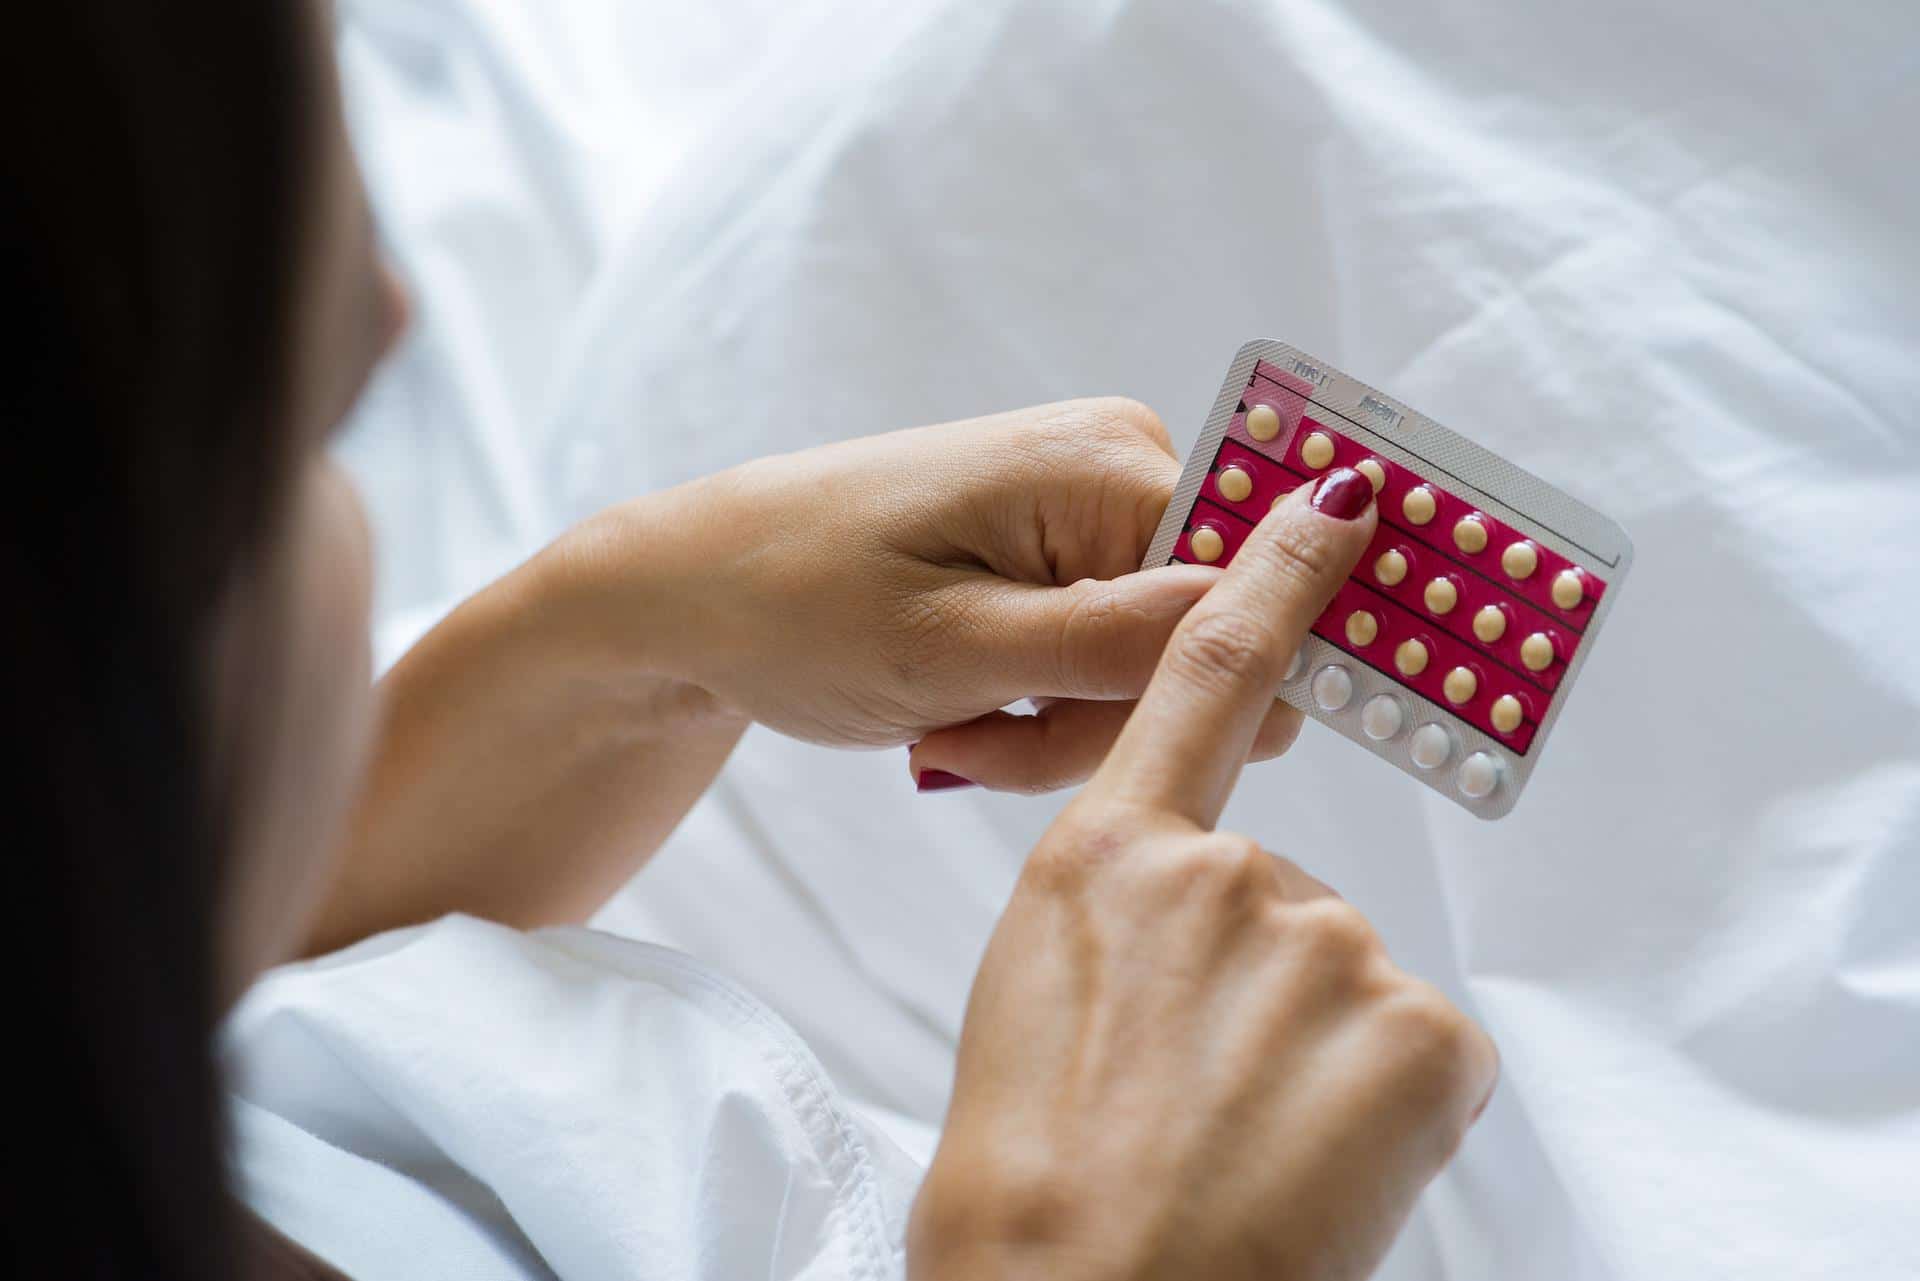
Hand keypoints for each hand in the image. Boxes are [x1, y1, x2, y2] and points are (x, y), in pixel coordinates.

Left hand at [553, 399, 1302, 787]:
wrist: (684, 595)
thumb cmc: (793, 605)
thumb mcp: (960, 648)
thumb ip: (1128, 642)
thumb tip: (1291, 623)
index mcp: (1112, 463)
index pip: (1254, 599)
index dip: (1198, 696)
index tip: (1077, 739)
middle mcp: (1120, 463)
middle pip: (1202, 643)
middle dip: (1101, 724)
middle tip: (979, 742)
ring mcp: (1088, 508)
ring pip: (1150, 669)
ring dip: (1056, 729)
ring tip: (949, 728)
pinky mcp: (1056, 549)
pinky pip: (1101, 657)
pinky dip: (1036, 710)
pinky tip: (958, 714)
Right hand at [907, 474, 1498, 1280]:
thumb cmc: (1027, 1173)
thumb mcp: (1035, 999)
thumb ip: (1124, 918)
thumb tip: (1181, 929)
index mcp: (1106, 858)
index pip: (1202, 676)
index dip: (1278, 578)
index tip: (1343, 504)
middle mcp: (1221, 876)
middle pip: (1286, 902)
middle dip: (1265, 998)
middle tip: (1199, 1103)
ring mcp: (1326, 944)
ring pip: (1352, 991)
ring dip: (1319, 1070)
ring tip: (1240, 1150)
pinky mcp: (1418, 1030)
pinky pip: (1421, 1061)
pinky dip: (1383, 1120)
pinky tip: (1307, 1171)